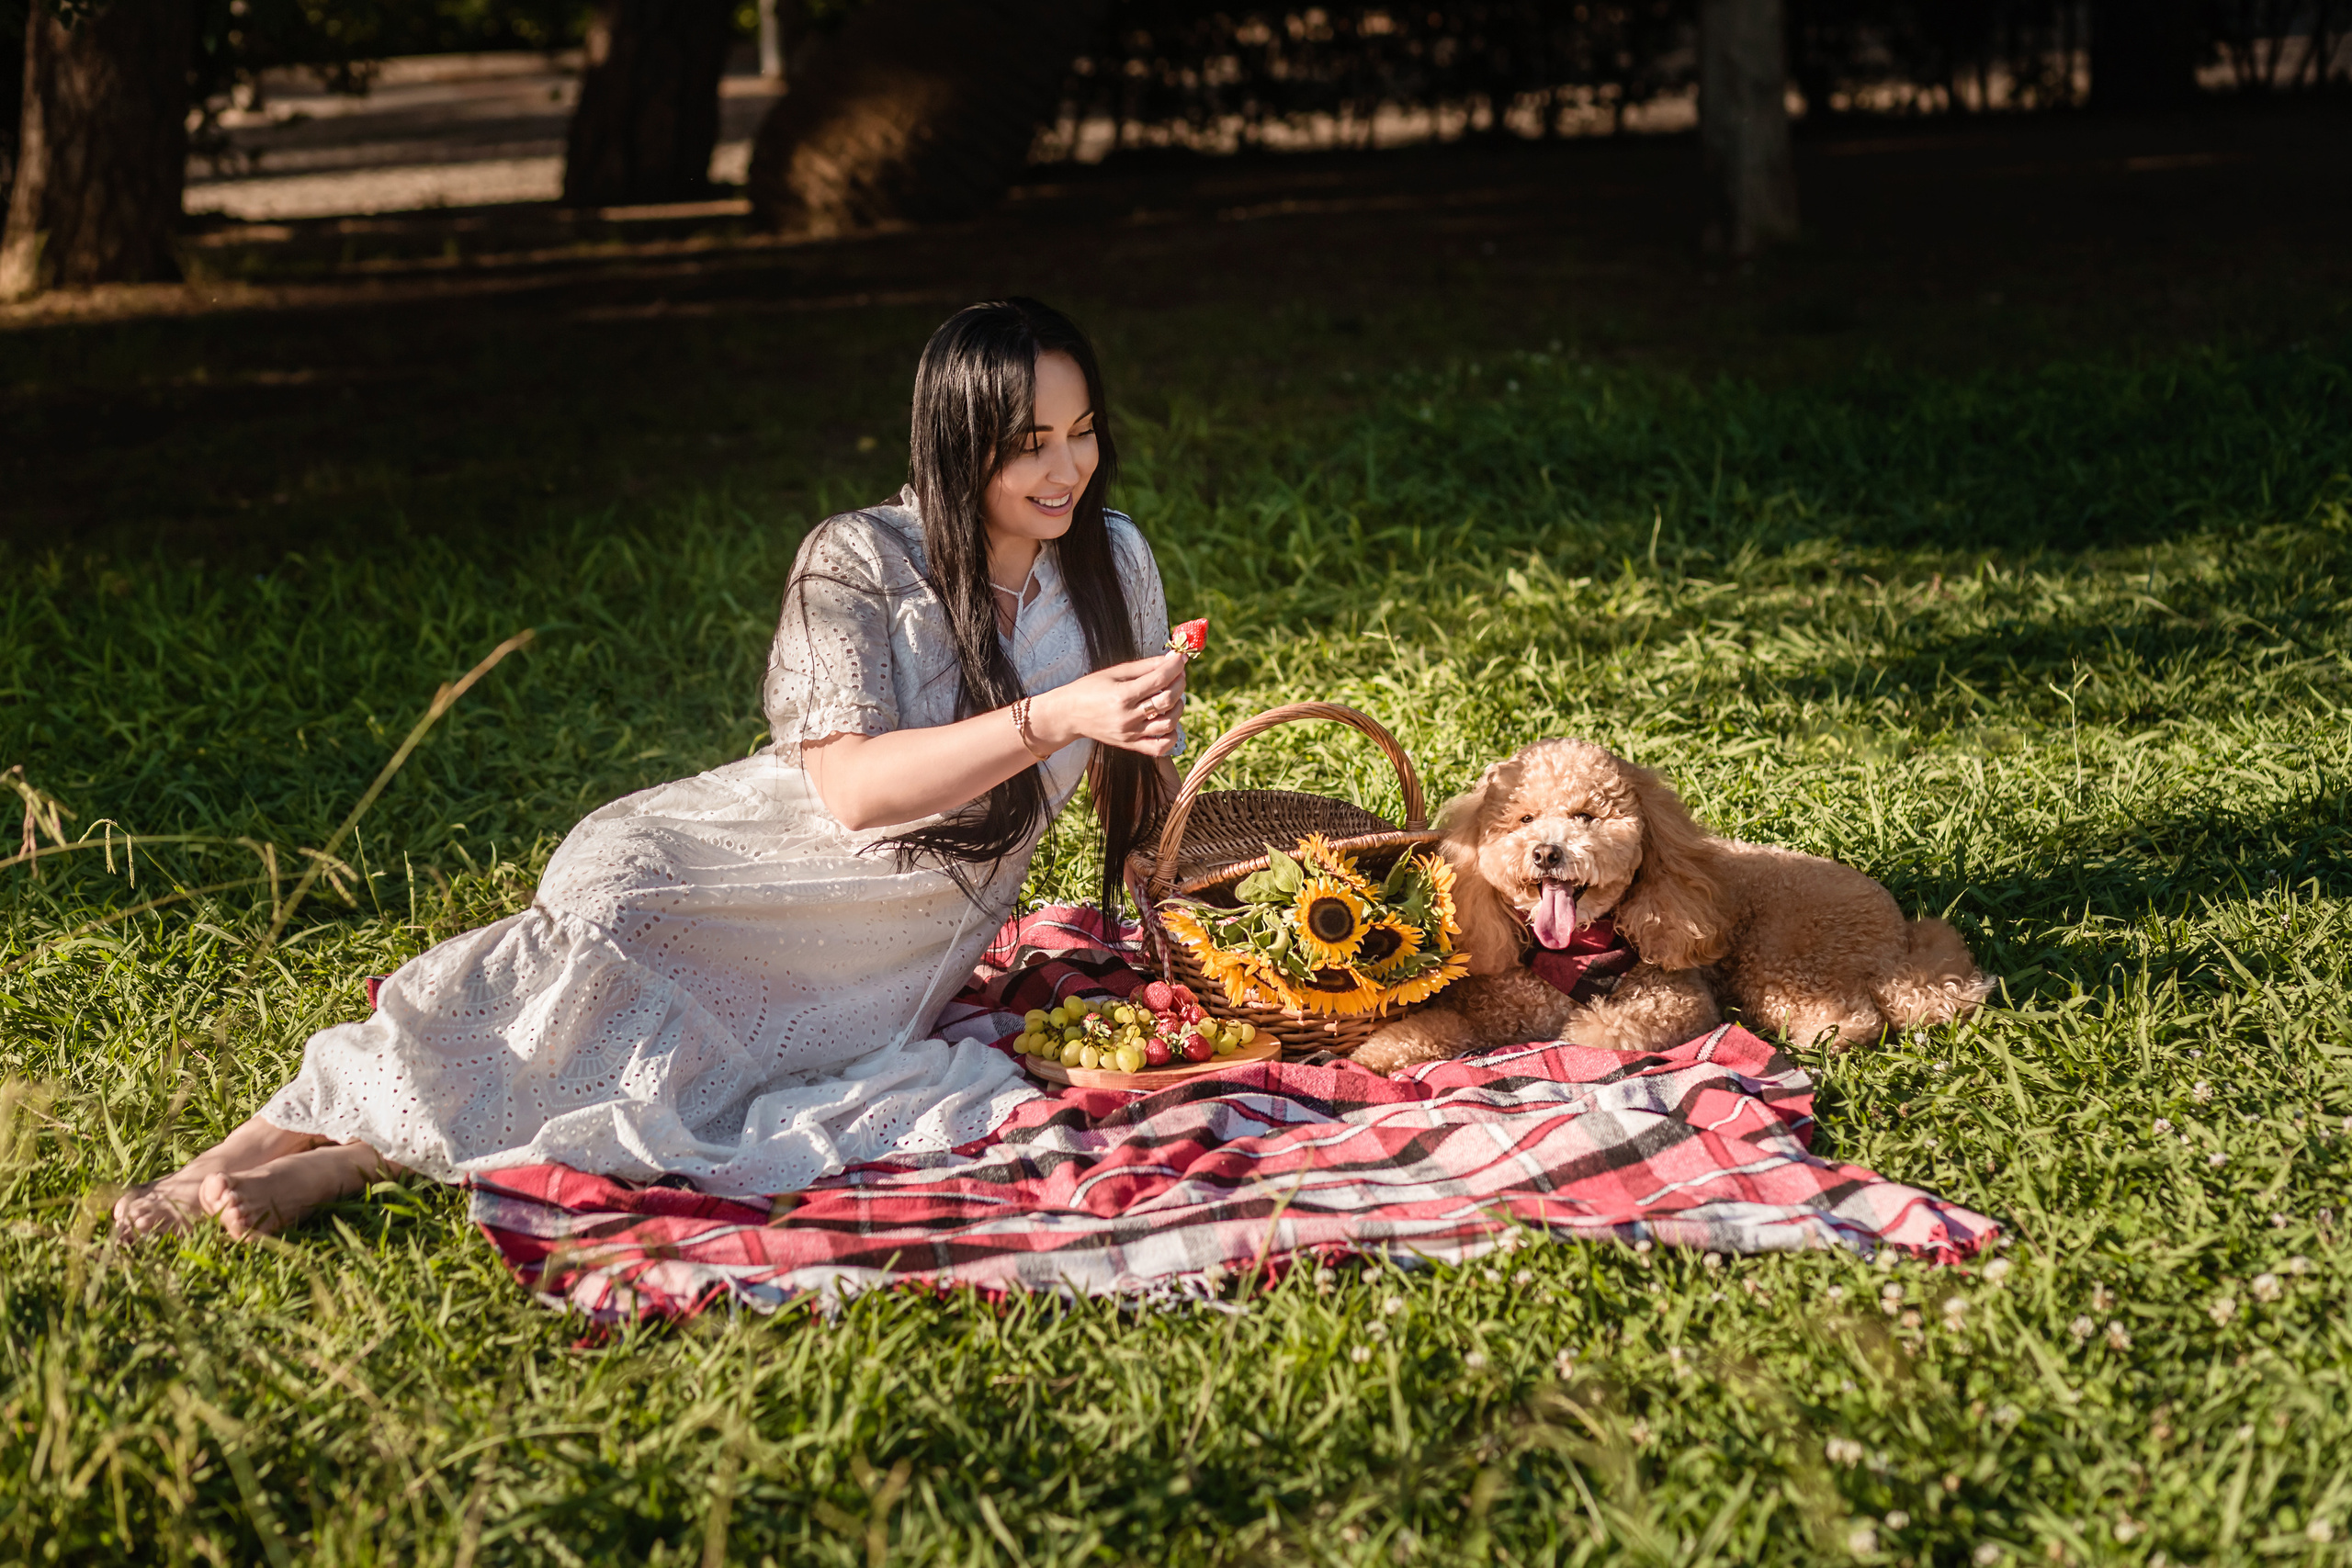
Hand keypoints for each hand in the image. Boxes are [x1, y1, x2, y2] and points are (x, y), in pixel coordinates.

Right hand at [1030, 650, 1186, 757]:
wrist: (1069, 715)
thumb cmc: (1090, 689)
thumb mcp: (1114, 672)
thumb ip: (1144, 666)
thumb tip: (1171, 658)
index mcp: (1121, 695)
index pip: (1158, 679)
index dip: (1175, 666)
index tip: (1181, 658)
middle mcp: (1127, 717)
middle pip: (1167, 701)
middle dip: (1179, 684)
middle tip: (1179, 675)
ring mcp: (1130, 734)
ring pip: (1168, 724)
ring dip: (1178, 708)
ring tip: (1174, 697)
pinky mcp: (1130, 745)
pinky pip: (1160, 748)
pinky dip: (1171, 736)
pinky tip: (1169, 721)